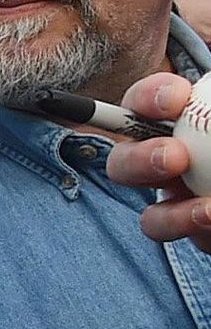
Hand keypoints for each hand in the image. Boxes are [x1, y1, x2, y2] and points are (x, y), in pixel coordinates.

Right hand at [104, 71, 210, 248]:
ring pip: (153, 220)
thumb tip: (206, 85)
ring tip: (207, 212)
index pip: (145, 105)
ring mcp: (185, 203)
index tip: (174, 101)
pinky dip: (201, 231)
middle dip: (138, 162)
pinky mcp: (202, 236)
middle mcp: (172, 162)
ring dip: (171, 218)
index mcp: (178, 123)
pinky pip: (192, 243)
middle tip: (174, 159)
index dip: (149, 100)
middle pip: (126, 165)